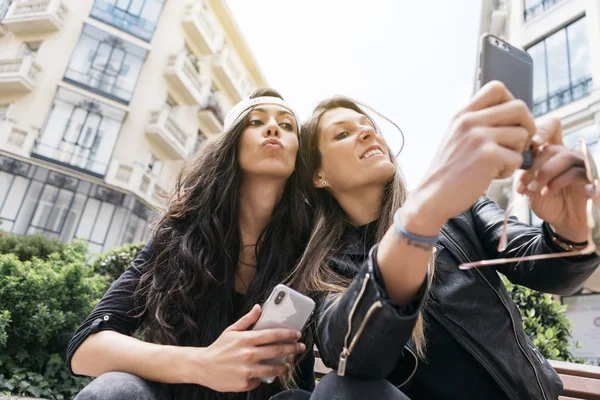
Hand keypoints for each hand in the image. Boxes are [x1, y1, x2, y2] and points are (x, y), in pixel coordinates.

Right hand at [188, 305, 304, 391]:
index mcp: (246, 339)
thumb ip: (247, 320)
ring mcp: (247, 370)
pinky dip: (263, 377)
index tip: (298, 334)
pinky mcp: (244, 383)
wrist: (203, 367)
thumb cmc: (219, 348)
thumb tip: (259, 307)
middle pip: (277, 351)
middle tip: (301, 347)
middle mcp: (248, 354)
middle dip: (292, 348)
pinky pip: (259, 380)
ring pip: (272, 369)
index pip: (272, 335)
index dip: (288, 334)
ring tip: (287, 365)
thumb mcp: (231, 330)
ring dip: (283, 366)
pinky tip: (264, 374)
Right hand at [405, 81, 535, 232]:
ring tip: (498, 164)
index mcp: (463, 114)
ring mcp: (478, 137)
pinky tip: (491, 176)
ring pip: (522, 135)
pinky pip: (517, 158)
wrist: (433, 196)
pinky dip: (509, 170)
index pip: (497, 88)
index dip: (512, 102)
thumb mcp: (456, 137)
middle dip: (527, 127)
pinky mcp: (488, 156)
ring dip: (517, 153)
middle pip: (520, 108)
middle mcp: (470, 121)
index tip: (509, 122)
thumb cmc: (450, 171)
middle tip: (518, 145)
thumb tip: (515, 115)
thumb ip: (477, 123)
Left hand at [516, 118, 589, 241]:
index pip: (553, 128)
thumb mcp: (532, 187)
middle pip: (552, 148)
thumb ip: (527, 171)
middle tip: (522, 184)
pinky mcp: (594, 180)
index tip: (529, 145)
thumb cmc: (550, 204)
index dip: (542, 130)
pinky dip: (557, 182)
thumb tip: (518, 158)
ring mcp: (586, 167)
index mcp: (557, 153)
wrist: (565, 225)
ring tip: (532, 189)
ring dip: (544, 173)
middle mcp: (573, 156)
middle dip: (533, 166)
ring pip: (565, 157)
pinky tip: (546, 193)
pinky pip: (576, 173)